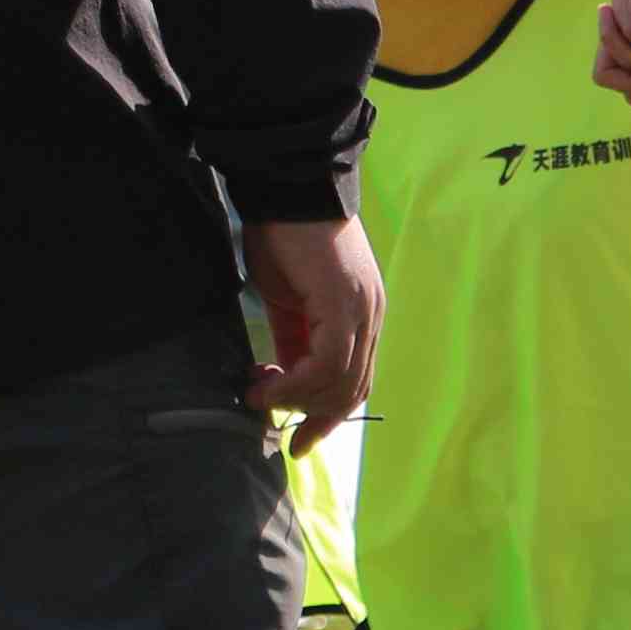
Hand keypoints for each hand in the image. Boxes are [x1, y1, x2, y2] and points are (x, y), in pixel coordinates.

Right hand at [239, 212, 385, 455]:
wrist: (287, 188)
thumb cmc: (283, 237)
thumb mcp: (287, 300)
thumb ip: (293, 339)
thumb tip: (283, 376)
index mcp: (362, 315)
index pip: (356, 380)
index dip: (328, 415)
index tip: (299, 441)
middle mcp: (371, 316)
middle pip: (354, 389)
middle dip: (316, 420)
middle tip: (281, 435)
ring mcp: (362, 310)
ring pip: (340, 382)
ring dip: (296, 401)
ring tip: (259, 397)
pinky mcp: (344, 304)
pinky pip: (327, 362)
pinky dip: (295, 383)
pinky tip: (266, 383)